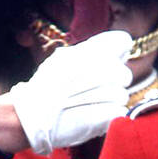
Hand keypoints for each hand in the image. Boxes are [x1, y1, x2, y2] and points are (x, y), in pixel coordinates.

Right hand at [5, 30, 132, 154]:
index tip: (109, 63)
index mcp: (94, 49)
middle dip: (113, 84)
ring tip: (87, 105)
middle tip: (92, 91)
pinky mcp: (109, 115)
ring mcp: (109, 92)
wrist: (32, 113)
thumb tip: (116, 53)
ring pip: (122, 96)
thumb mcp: (64, 57)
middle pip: (125, 74)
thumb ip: (91, 51)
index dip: (118, 54)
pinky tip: (91, 116)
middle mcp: (105, 67)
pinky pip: (120, 112)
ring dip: (109, 102)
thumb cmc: (47, 85)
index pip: (123, 41)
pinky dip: (108, 116)